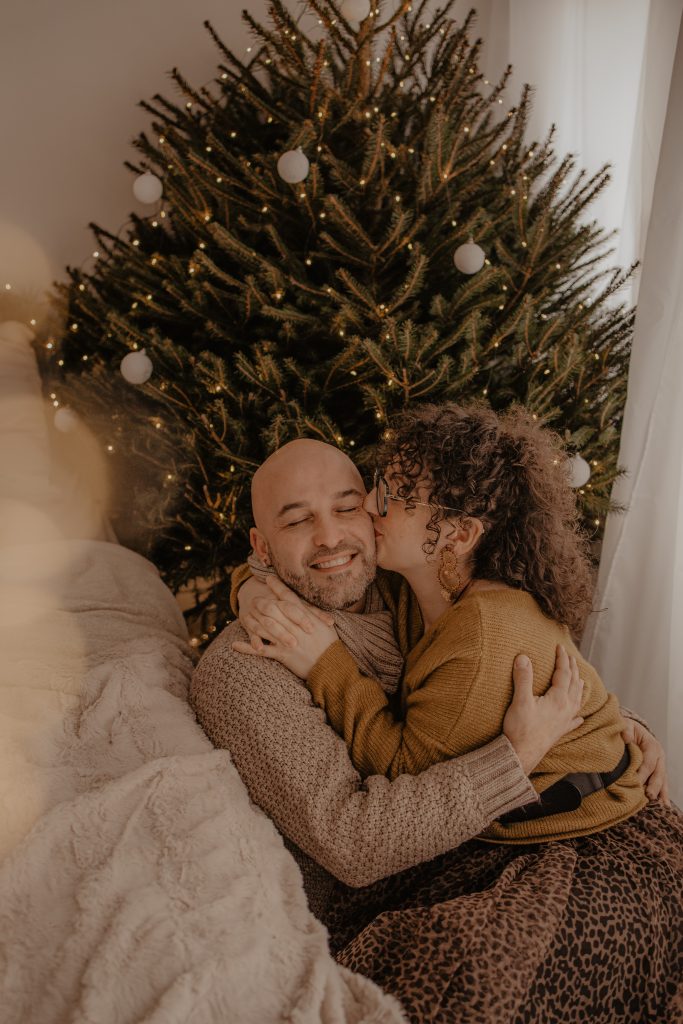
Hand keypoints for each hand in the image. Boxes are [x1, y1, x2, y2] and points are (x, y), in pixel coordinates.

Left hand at [232, 576, 337, 677]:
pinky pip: (262, 651)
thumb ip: (315, 615)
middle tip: (253, 596)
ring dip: (253, 620)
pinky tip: (235, 645)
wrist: (331, 665)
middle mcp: (294, 626)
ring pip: (265, 627)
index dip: (278, 587)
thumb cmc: (330, 645)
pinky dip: (248, 648)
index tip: (268, 578)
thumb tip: (310, 607)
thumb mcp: (325, 625)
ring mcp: (287, 640)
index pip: (289, 598)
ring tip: (244, 613)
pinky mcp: (283, 654)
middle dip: (262, 602)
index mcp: (305, 617)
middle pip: (273, 609)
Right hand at [503, 646, 584, 774]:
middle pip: (574, 684)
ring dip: (578, 687)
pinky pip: (574, 721)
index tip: (560, 647)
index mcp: (558, 699)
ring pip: (577, 700)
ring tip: (580, 679)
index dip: (562, 659)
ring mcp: (565, 721)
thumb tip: (523, 657)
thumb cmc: (520, 729)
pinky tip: (580, 717)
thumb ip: (523, 678)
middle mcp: (566, 709)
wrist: (521, 755)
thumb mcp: (520, 701)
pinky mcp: (560, 732)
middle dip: (572, 669)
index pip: (564, 673)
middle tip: (570, 657)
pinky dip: (578, 715)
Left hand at [622, 718, 669, 806]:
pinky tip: (664, 804)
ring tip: (661, 804)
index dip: (643, 773)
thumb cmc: (628, 729)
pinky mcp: (658, 772)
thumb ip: (626, 730)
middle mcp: (659, 757)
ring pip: (662, 780)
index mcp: (653, 746)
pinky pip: (662, 784)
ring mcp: (660, 765)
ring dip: (661, 792)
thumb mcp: (626, 725)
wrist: (633, 731)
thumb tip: (626, 738)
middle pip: (658, 773)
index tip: (636, 782)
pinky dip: (663, 794)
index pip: (648, 762)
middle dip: (654, 785)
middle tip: (649, 795)